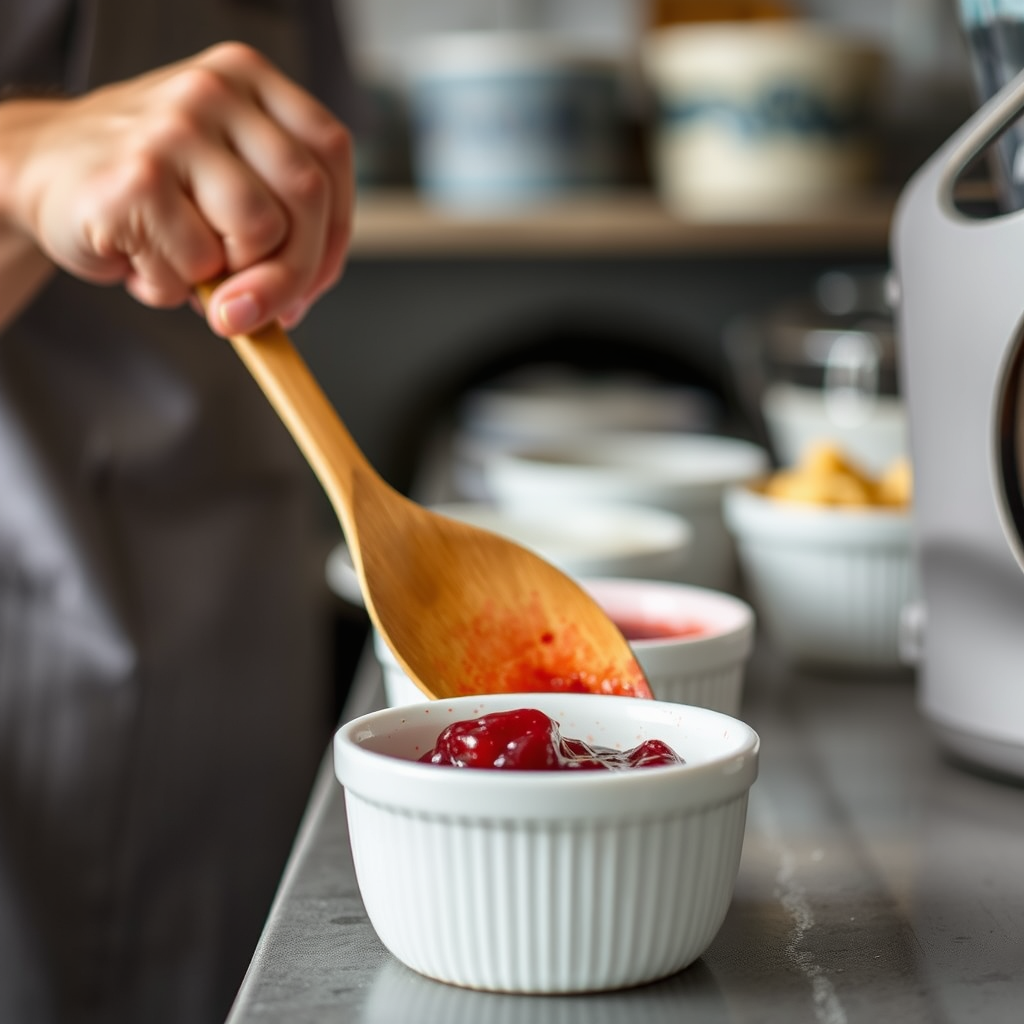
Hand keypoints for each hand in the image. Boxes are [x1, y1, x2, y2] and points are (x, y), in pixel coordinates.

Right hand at [0, 42, 352, 334]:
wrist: (38, 171)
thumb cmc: (147, 186)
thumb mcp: (223, 183)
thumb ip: (276, 227)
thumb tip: (290, 306)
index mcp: (249, 80)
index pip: (328, 157)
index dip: (334, 233)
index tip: (314, 282)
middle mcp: (215, 91)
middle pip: (306, 198)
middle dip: (294, 274)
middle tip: (257, 309)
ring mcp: (173, 128)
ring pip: (258, 232)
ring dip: (229, 278)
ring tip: (183, 264)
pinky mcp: (136, 178)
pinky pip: (196, 264)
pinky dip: (174, 287)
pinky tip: (141, 262)